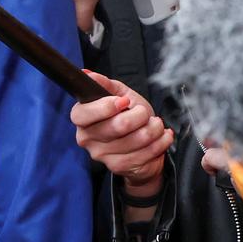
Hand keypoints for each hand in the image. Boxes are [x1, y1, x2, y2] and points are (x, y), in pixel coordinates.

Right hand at [71, 71, 170, 194]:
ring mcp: (101, 155)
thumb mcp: (118, 95)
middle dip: (140, 115)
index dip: (106, 107)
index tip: (124, 102)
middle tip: (144, 113)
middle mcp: (86, 138)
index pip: (83, 114)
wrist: (141, 145)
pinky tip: (160, 137)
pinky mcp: (119, 167)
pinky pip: (146, 152)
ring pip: (137, 139)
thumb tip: (88, 74)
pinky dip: (161, 141)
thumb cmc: (128, 116)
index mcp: (82, 119)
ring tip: (155, 125)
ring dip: (154, 128)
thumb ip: (104, 84)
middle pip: (117, 125)